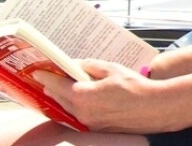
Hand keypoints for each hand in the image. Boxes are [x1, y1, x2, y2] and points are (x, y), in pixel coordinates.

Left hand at [35, 59, 172, 132]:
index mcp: (84, 97)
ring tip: (60, 88)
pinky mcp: (96, 128)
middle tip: (48, 77)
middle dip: (52, 87)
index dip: (47, 76)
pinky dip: (73, 106)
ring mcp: (88, 123)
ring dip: (62, 98)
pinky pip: (77, 115)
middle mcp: (82, 113)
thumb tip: (77, 64)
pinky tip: (77, 99)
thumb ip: (91, 66)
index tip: (38, 71)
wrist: (154, 108)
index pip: (57, 85)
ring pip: (67, 109)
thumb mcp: (113, 70)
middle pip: (59, 99)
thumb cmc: (136, 87)